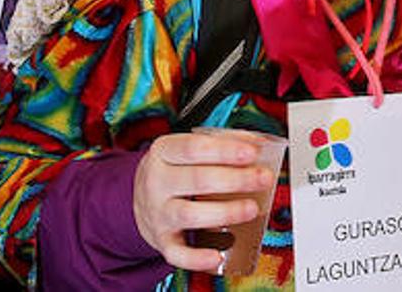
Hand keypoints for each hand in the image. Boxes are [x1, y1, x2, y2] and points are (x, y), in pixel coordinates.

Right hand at [131, 132, 276, 273]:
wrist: (138, 200)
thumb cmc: (176, 170)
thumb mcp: (189, 149)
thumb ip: (225, 142)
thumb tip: (261, 144)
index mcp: (164, 152)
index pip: (193, 148)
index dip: (225, 151)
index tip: (252, 153)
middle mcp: (157, 182)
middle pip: (197, 180)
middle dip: (236, 180)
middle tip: (263, 179)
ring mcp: (158, 213)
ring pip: (189, 215)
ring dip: (225, 212)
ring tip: (252, 209)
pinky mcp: (162, 240)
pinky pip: (177, 253)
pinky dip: (196, 258)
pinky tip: (218, 256)